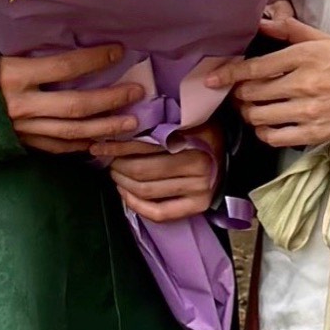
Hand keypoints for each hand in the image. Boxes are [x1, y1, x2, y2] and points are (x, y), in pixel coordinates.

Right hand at [0, 47, 145, 155]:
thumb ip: (26, 48)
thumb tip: (64, 31)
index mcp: (13, 75)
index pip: (65, 66)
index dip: (95, 59)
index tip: (118, 51)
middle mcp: (21, 106)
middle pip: (77, 105)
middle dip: (111, 99)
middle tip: (137, 92)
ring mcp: (21, 131)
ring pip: (72, 133)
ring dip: (105, 128)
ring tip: (130, 123)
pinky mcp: (20, 146)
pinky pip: (57, 149)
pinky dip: (80, 146)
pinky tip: (100, 142)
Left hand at [93, 129, 222, 223]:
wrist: (228, 153)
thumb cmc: (200, 131)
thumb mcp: (185, 117)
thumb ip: (160, 121)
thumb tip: (119, 126)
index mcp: (195, 138)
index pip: (146, 144)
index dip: (119, 145)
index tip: (101, 143)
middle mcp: (200, 165)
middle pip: (142, 170)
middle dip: (118, 165)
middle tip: (109, 159)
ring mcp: (200, 188)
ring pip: (147, 191)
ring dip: (123, 183)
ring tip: (115, 173)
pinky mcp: (198, 206)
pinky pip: (159, 212)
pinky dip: (136, 205)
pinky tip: (126, 195)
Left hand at [205, 13, 329, 148]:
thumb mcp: (322, 38)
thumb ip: (289, 30)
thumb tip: (262, 22)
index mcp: (302, 57)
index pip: (255, 68)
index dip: (228, 74)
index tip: (213, 79)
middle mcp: (301, 84)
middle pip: (252, 94)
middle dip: (239, 94)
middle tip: (238, 93)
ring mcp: (306, 111)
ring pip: (259, 116)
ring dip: (249, 113)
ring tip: (251, 108)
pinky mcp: (313, 133)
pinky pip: (275, 137)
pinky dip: (264, 132)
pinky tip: (266, 126)